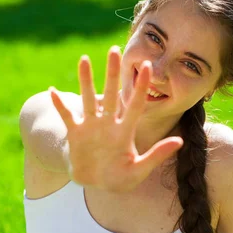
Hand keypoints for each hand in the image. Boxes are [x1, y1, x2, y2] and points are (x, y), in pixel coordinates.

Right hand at [49, 47, 183, 191]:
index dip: (140, 87)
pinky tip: (52, 90)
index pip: (135, 105)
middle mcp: (108, 124)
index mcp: (125, 132)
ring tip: (84, 59)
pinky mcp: (75, 133)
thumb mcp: (140, 169)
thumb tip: (180, 141)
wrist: (96, 183)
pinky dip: (60, 105)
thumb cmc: (120, 178)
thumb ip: (157, 155)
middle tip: (115, 49)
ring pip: (88, 99)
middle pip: (111, 94)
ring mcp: (91, 126)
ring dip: (85, 80)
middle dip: (113, 73)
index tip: (147, 66)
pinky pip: (66, 116)